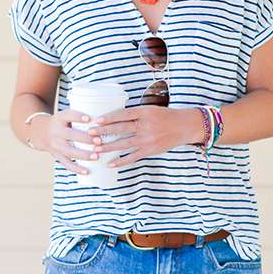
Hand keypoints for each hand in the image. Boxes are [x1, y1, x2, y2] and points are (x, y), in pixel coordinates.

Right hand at [29, 110, 98, 174]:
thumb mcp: (65, 116)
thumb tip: (103, 121)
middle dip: (85, 139)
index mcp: (60, 118)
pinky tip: (87, 171)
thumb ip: (79, 118)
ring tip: (96, 156)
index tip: (89, 118)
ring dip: (83, 155)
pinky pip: (67, 163)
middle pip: (70, 135)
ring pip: (69, 151)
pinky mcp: (57, 155)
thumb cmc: (61, 123)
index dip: (77, 117)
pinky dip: (77, 168)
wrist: (40, 133)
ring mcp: (56, 145)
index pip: (68, 115)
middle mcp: (56, 131)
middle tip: (99, 141)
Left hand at [87, 106, 202, 167]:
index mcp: (144, 112)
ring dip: (108, 147)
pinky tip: (110, 164)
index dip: (110, 117)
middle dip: (104, 132)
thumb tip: (112, 117)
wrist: (183, 127)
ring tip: (95, 149)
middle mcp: (145, 126)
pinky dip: (121, 161)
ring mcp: (147, 139)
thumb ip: (134, 114)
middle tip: (90, 133)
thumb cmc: (164, 116)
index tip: (97, 120)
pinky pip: (132, 157)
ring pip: (124, 143)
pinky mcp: (149, 150)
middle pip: (121, 128)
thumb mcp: (150, 110)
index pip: (123, 114)